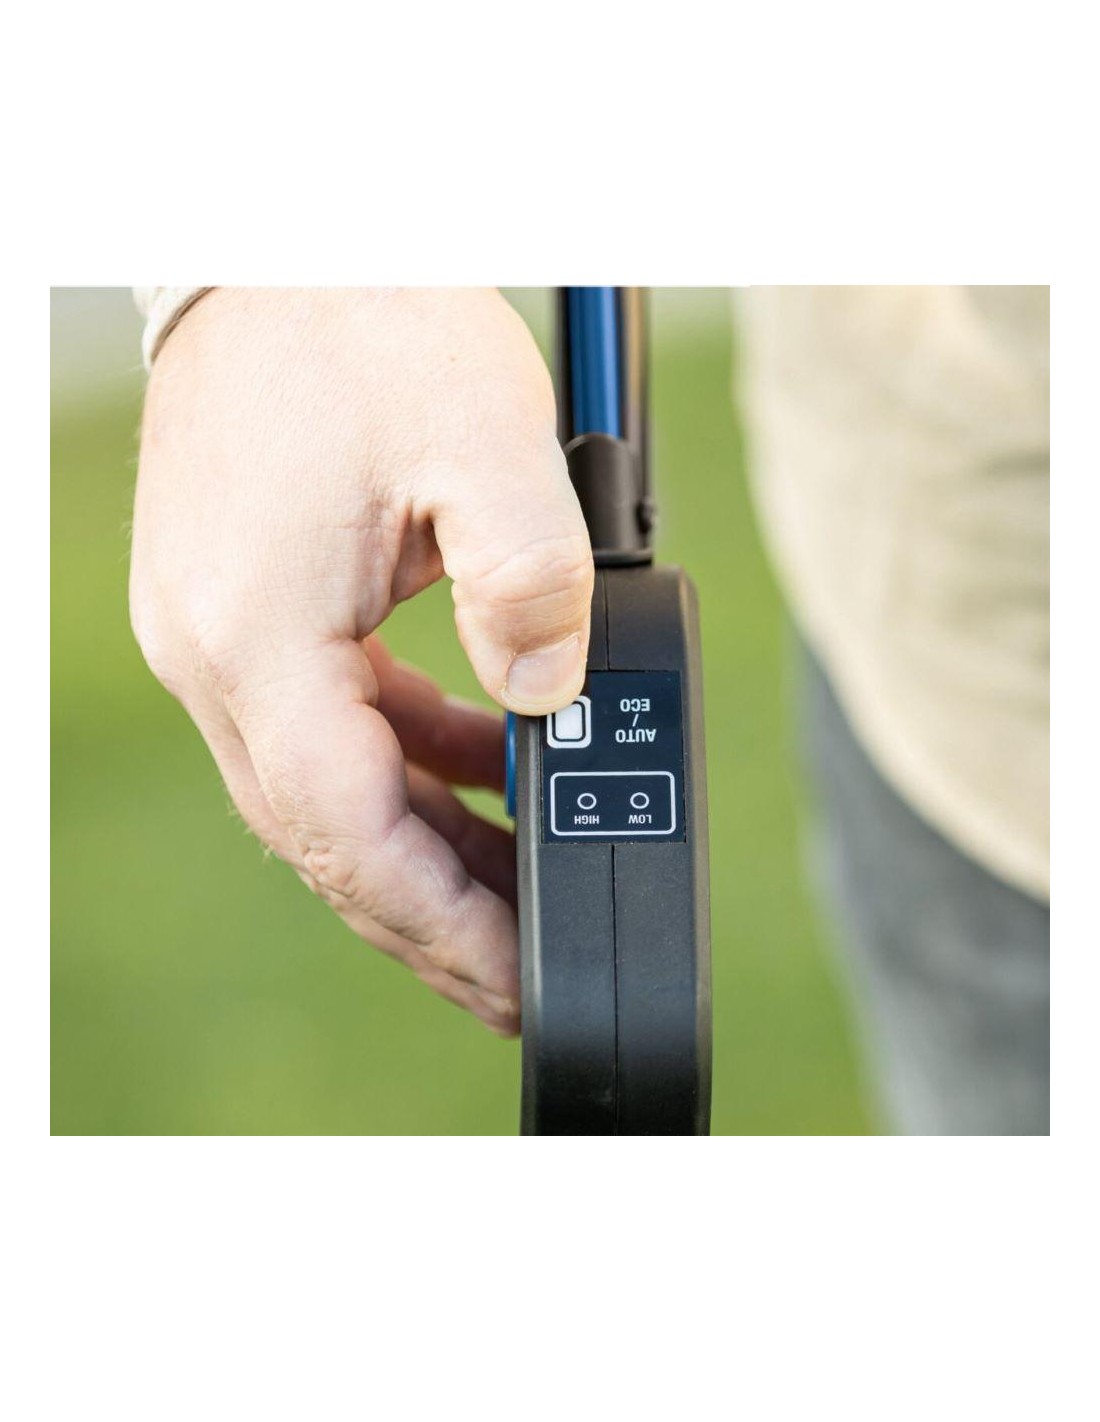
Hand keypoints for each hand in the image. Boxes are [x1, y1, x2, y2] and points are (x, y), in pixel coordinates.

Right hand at [130, 288, 592, 1035]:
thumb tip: (550, 704)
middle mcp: (216, 656)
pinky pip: (332, 729)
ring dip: (424, 846)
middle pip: (328, 838)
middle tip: (522, 972)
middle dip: (432, 914)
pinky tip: (485, 765)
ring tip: (518, 888)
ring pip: (328, 795)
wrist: (289, 245)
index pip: (347, 830)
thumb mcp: (488, 444)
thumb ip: (534, 588)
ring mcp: (222, 638)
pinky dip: (408, 765)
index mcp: (257, 635)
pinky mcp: (251, 613)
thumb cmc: (370, 320)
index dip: (440, 920)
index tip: (513, 978)